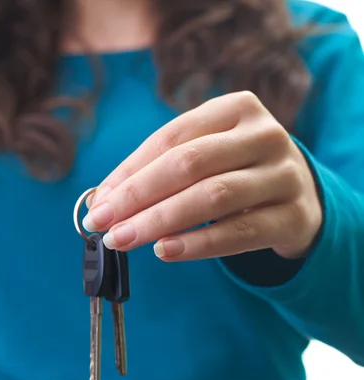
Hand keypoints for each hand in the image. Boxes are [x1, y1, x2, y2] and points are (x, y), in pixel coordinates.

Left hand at [82, 91, 322, 261]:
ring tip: (123, 240)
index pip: (172, 138)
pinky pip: (239, 233)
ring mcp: (284, 175)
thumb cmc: (239, 174)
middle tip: (102, 225)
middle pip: (189, 164)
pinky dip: (198, 244)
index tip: (98, 204)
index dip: (130, 172)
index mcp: (236, 108)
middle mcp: (264, 135)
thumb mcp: (207, 159)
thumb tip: (103, 200)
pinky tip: (165, 251)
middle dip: (138, 197)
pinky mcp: (293, 216)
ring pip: (213, 196)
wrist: (302, 197)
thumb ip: (160, 171)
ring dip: (160, 221)